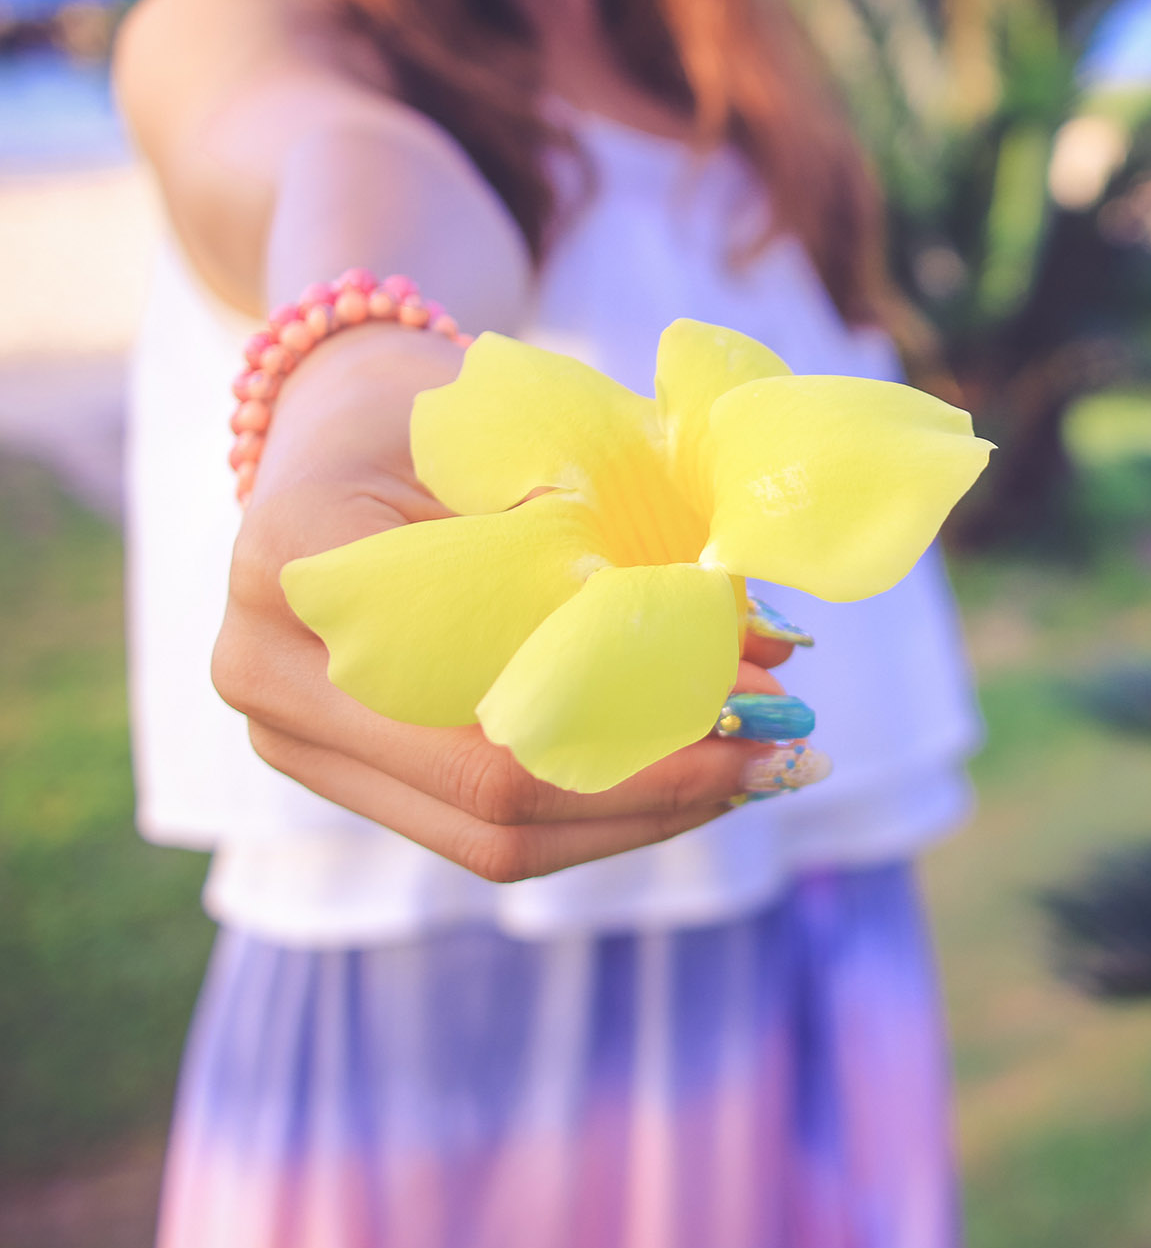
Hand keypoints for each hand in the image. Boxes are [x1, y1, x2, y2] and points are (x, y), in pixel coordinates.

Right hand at [210, 324, 799, 880]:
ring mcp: (294, 736)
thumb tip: (769, 655)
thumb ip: (627, 550)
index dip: (638, 720)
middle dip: (658, 788)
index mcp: (298, 569)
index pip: (484, 693)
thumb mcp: (528, 448)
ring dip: (641, 814)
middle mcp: (269, 675)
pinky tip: (696, 777)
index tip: (765, 701)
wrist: (337, 417)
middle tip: (783, 758)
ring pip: (492, 836)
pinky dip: (599, 806)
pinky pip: (483, 823)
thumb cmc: (444, 412)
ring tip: (758, 772)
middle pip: (490, 796)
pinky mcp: (341, 767)